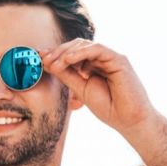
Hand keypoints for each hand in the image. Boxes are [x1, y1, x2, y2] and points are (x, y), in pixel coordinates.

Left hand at [41, 39, 160, 133]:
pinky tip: (68, 60)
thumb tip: (48, 64)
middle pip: (75, 46)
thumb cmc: (108, 107)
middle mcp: (101, 59)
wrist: (129, 120)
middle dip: (57, 52)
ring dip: (66, 52)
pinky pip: (98, 49)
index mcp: (91, 66)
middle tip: (43, 60)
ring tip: (54, 63)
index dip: (54, 54)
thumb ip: (66, 76)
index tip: (37, 58)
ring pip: (85, 45)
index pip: (71, 54)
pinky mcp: (119, 60)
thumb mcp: (80, 90)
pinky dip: (81, 52)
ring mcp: (110, 58)